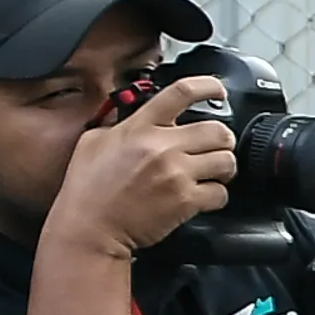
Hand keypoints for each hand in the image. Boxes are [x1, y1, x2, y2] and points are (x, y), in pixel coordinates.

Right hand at [48, 65, 234, 260]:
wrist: (89, 228)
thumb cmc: (88, 189)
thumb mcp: (94, 141)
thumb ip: (121, 124)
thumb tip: (136, 115)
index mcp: (140, 127)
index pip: (182, 92)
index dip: (209, 86)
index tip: (218, 91)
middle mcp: (161, 146)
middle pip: (218, 130)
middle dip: (222, 139)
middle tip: (214, 148)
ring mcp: (176, 173)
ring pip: (226, 161)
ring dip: (223, 167)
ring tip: (210, 173)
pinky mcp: (185, 200)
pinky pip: (221, 193)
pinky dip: (216, 196)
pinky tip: (202, 196)